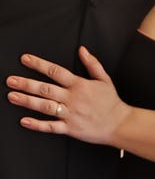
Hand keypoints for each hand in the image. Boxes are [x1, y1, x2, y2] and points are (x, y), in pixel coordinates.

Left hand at [6, 47, 130, 144]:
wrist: (120, 125)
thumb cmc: (112, 103)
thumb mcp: (104, 79)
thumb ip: (92, 64)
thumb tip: (82, 50)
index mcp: (79, 85)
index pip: (55, 71)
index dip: (39, 64)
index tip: (25, 59)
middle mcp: (72, 98)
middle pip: (45, 88)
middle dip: (26, 84)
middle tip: (10, 80)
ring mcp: (71, 114)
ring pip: (45, 106)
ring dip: (27, 101)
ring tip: (12, 96)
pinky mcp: (71, 129)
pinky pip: (51, 127)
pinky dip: (38, 125)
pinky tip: (24, 121)